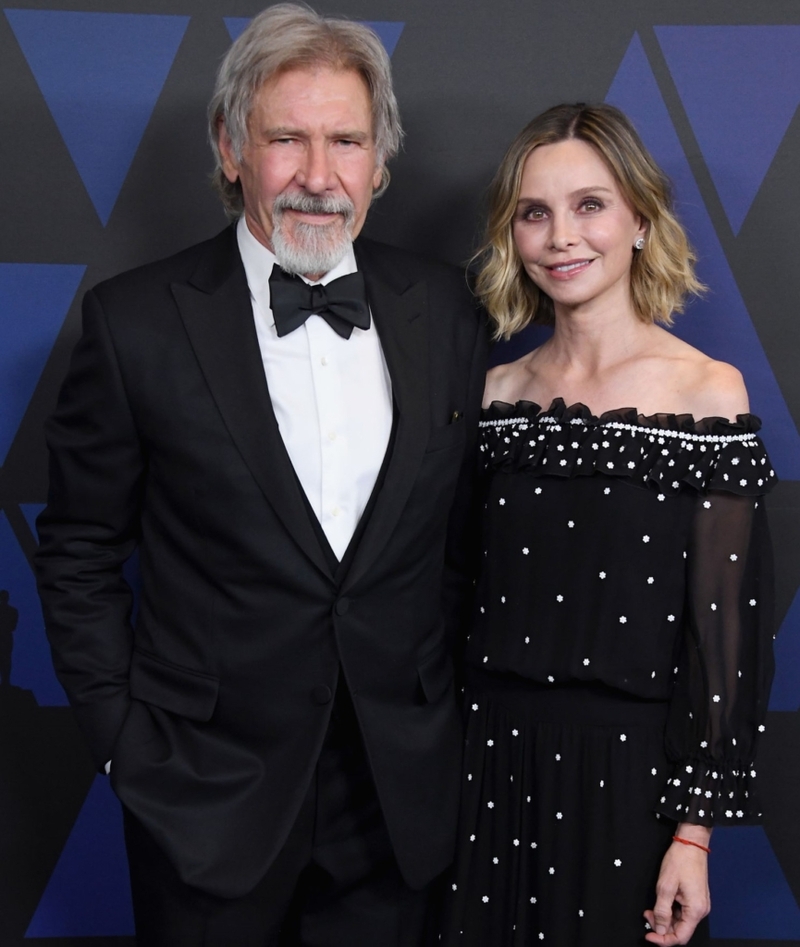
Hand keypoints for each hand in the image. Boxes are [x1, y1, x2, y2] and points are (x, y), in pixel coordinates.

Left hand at [644, 825, 710, 944]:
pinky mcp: (695, 897)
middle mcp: (700, 910)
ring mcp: (699, 903)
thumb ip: (662, 911)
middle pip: (680, 929)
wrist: (691, 843)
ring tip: (651, 908)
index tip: (649, 936)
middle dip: (662, 926)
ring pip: (680, 920)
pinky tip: (661, 902)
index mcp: (696, 910)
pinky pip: (682, 911)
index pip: (680, 937)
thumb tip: (659, 929)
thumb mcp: (665, 886)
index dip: (663, 939)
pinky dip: (670, 910)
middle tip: (647, 915)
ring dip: (665, 918)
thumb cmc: (680, 861)